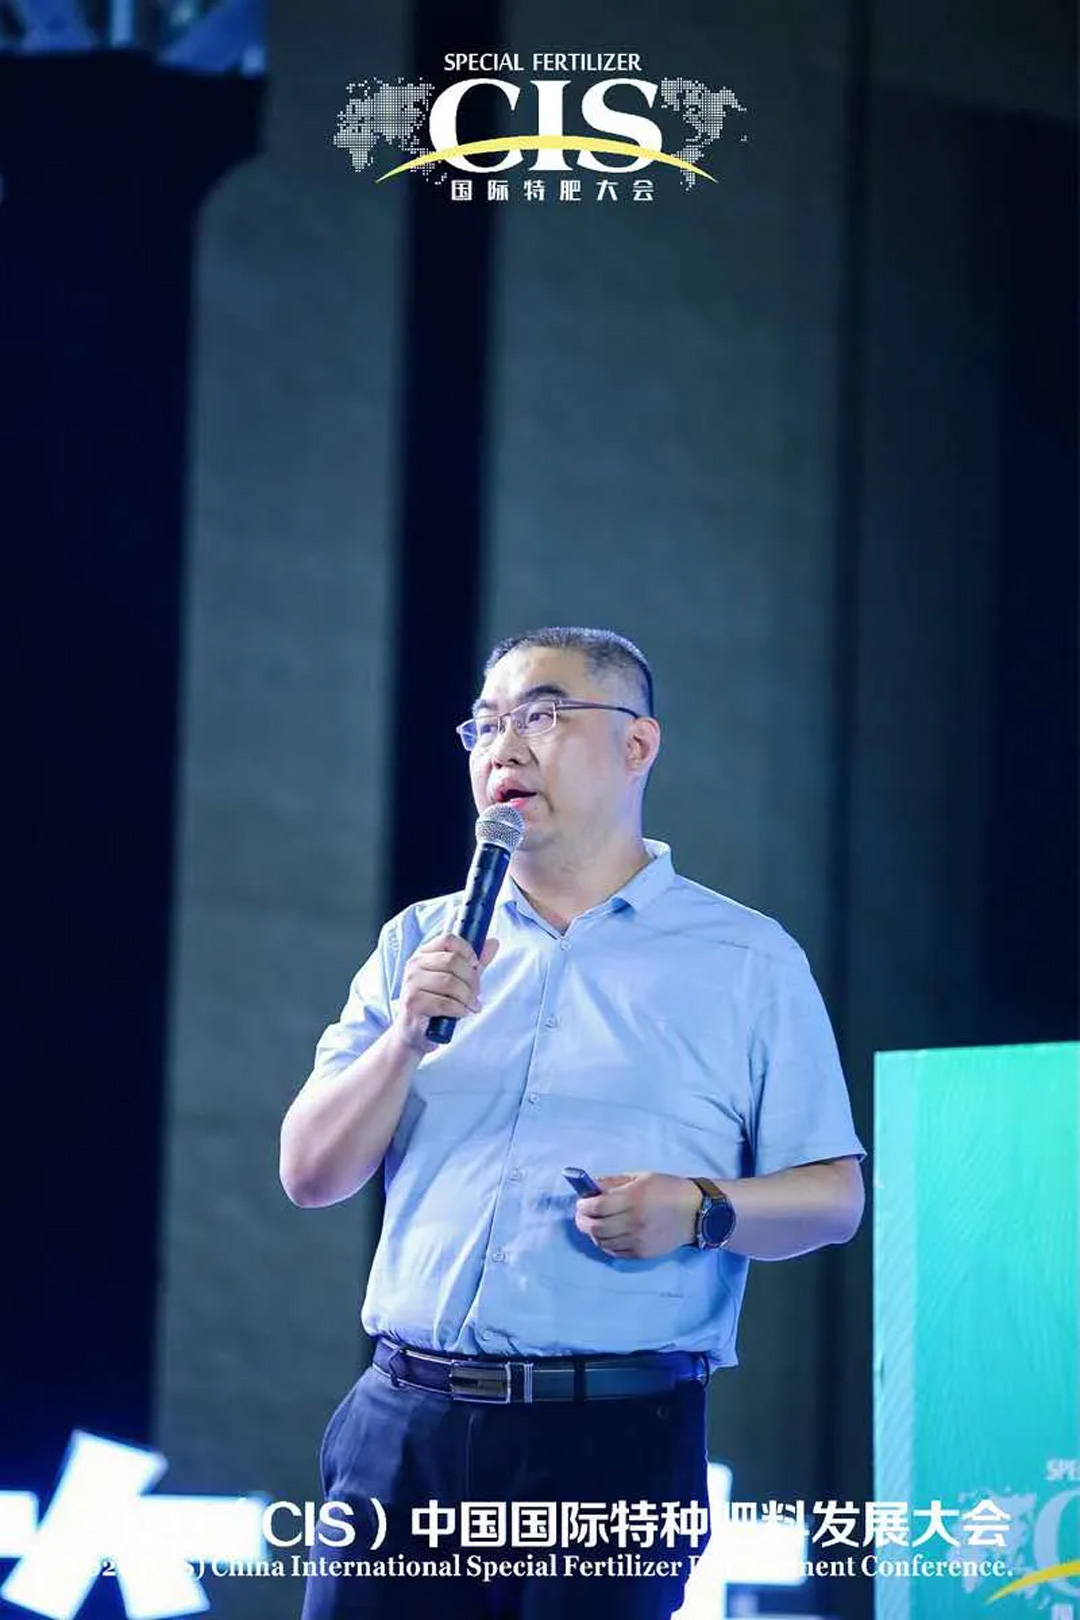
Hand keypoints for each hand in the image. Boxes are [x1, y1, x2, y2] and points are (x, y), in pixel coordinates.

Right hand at [391, 934, 499, 1054]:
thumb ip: (473, 963)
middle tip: (476, 993)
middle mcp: (414, 966)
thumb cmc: (436, 1003)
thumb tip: (493, 943)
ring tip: (471, 1005)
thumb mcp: (457, 980)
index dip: (467, 950)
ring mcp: (411, 984)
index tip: (475, 964)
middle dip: (472, 979)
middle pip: (452, 961)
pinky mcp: (413, 1004)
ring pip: (450, 982)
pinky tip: (461, 1013)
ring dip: (468, 996)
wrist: (416, 1032)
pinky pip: (445, 1003)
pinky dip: (459, 1009)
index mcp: (423, 954)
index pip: (448, 940)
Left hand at [573, 1172, 701, 1259]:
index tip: (581, 1202)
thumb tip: (590, 1188)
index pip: (597, 1207)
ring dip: (592, 1233)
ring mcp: (638, 1241)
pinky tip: (606, 1235)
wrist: (695, 1213)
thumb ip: (613, 1182)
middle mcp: (634, 1222)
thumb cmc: (667, 1189)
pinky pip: (614, 1253)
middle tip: (581, 1215)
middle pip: (595, 1227)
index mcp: (633, 1198)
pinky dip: (605, 1244)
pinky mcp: (642, 1254)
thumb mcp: (641, 1177)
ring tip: (593, 1224)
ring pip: (602, 1242)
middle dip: (582, 1221)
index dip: (583, 1205)